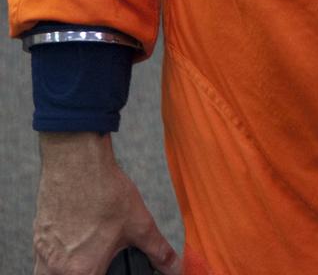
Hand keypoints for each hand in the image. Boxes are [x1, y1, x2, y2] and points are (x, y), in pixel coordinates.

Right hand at [33, 132, 181, 274]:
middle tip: (98, 261)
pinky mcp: (37, 238)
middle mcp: (57, 269)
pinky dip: (57, 258)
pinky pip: (43, 261)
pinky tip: (73, 240)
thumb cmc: (104, 190)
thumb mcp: (139, 222)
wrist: (76, 160)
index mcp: (83, 272)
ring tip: (85, 255)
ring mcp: (42, 254)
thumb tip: (173, 266)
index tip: (108, 269)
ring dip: (69, 270)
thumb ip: (157, 250)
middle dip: (88, 271)